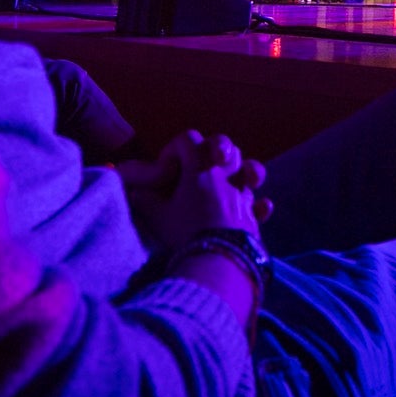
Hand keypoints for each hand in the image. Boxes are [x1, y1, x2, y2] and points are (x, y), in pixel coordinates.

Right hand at [118, 130, 269, 250]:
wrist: (218, 258)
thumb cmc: (186, 232)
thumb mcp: (157, 216)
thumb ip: (144, 200)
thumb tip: (135, 193)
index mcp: (200, 166)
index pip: (187, 138)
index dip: (173, 149)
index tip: (165, 170)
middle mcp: (225, 173)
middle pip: (223, 145)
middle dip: (211, 151)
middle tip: (198, 169)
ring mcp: (242, 192)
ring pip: (247, 167)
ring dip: (239, 170)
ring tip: (229, 182)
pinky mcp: (252, 214)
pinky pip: (259, 201)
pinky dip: (257, 203)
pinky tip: (257, 208)